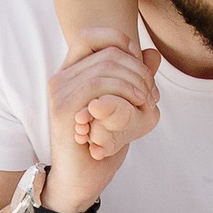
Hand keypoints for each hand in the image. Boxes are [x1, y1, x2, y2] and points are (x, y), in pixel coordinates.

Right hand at [64, 28, 152, 161]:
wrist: (85, 177)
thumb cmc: (104, 141)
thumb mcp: (130, 106)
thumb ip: (138, 79)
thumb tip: (152, 54)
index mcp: (72, 72)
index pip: (89, 35)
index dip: (117, 39)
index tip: (138, 61)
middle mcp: (62, 77)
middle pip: (108, 53)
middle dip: (139, 70)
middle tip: (151, 95)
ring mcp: (60, 92)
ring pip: (106, 67)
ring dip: (136, 83)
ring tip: (145, 103)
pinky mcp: (64, 108)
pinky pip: (97, 86)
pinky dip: (124, 92)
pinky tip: (136, 107)